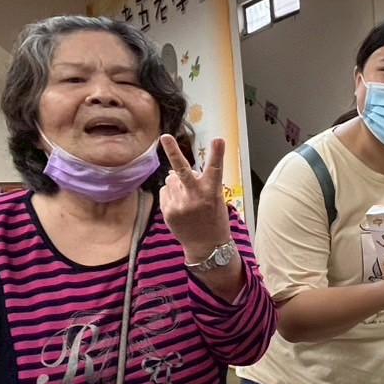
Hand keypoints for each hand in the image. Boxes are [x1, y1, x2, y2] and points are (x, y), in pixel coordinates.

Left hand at [160, 135, 230, 260]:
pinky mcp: (168, 211)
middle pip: (182, 170)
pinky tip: (180, 205)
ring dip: (177, 183)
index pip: (215, 169)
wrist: (206, 246)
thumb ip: (201, 183)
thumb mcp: (217, 199)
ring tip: (187, 198)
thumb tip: (175, 170)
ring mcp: (179, 205)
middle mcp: (195, 197)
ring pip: (171, 179)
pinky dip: (171, 194)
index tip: (219, 139)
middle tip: (164, 137)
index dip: (217, 154)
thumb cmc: (214, 219)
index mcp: (212, 193)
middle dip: (173, 152)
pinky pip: (165, 192)